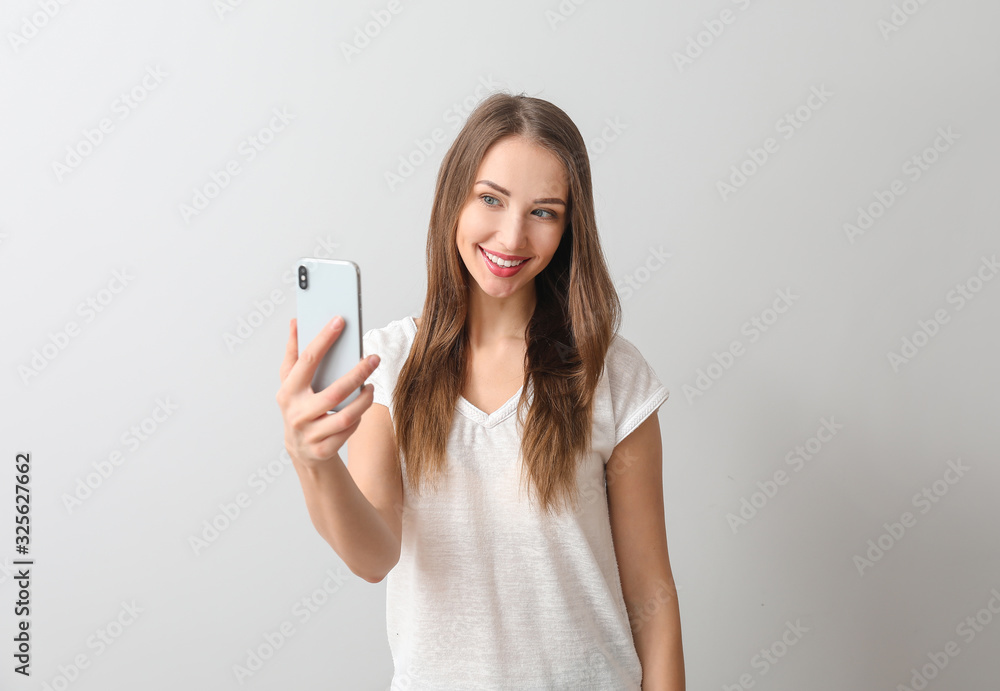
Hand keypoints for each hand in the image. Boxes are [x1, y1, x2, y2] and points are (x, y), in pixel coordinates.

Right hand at [276, 317, 380, 469]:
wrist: (300, 449)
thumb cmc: (299, 406)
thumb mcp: (291, 381)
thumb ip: (294, 352)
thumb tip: (295, 322)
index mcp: (288, 391)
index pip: (307, 360)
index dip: (323, 339)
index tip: (340, 321)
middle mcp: (296, 413)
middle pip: (334, 392)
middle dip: (358, 374)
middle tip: (374, 359)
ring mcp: (309, 434)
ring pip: (346, 416)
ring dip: (364, 400)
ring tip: (372, 387)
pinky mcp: (323, 450)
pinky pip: (348, 431)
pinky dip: (358, 418)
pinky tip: (361, 408)